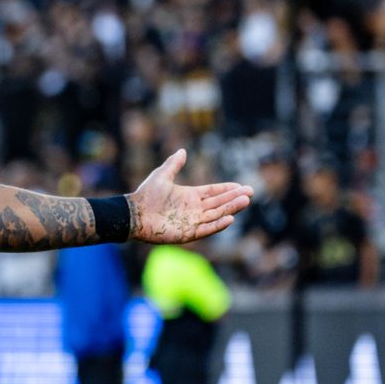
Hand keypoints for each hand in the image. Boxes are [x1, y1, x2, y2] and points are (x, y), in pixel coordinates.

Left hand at [128, 149, 252, 243]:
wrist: (134, 214)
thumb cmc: (146, 195)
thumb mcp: (162, 176)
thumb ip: (173, 164)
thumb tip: (182, 150)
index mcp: (190, 196)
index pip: (213, 192)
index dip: (227, 189)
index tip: (241, 186)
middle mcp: (194, 209)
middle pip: (219, 203)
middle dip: (234, 198)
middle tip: (250, 192)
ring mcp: (192, 221)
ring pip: (216, 214)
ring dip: (231, 208)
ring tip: (245, 201)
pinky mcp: (187, 233)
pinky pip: (206, 229)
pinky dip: (218, 225)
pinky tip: (230, 219)